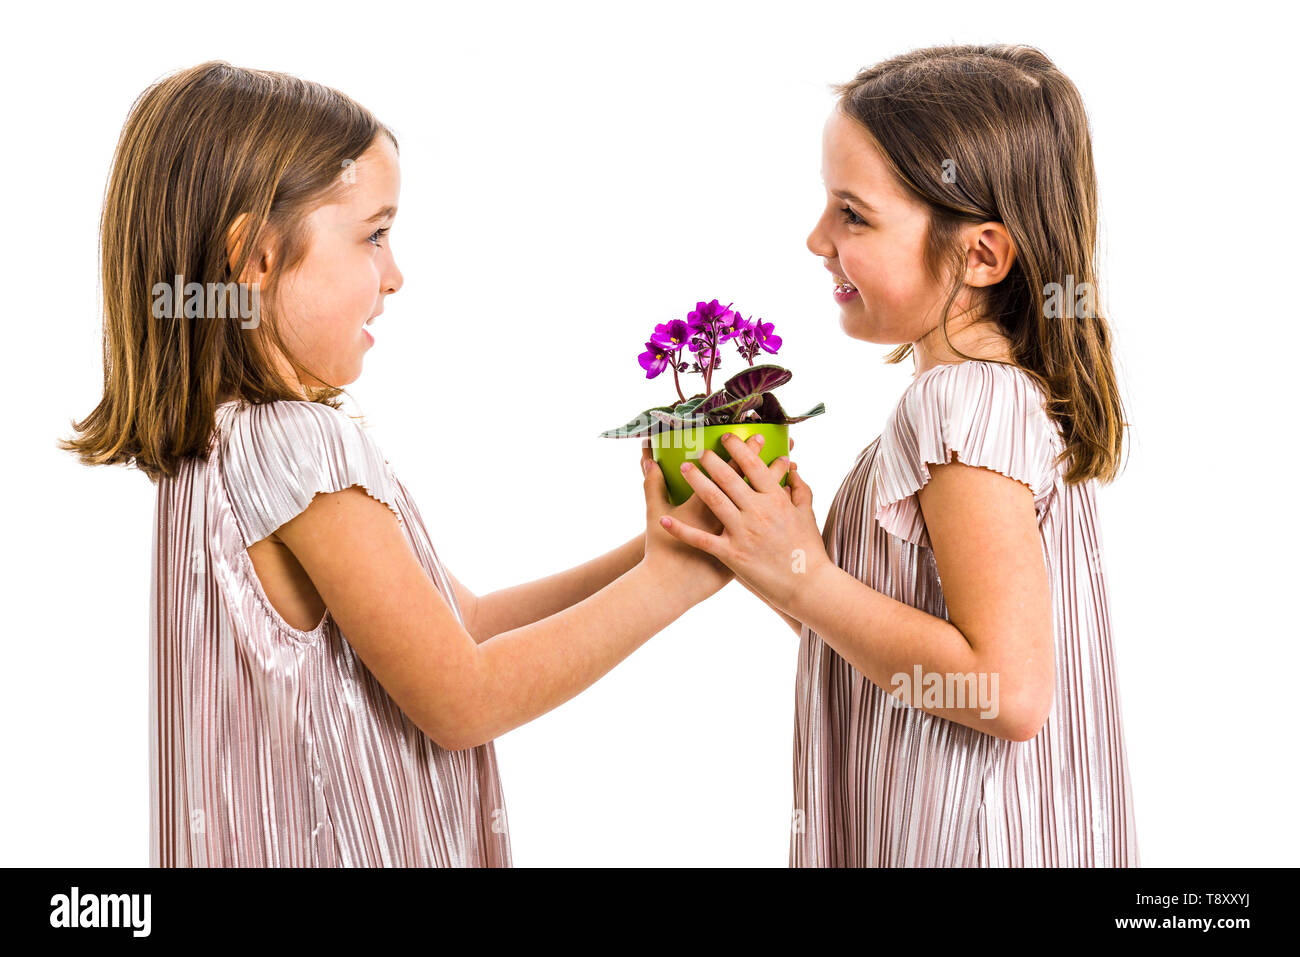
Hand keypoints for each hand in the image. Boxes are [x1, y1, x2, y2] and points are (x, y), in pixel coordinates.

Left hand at [657, 432, 827, 613]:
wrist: (808, 586)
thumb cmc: (809, 550)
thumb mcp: (808, 515)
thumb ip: (800, 489)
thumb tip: (793, 469)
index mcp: (776, 500)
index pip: (753, 466)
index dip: (738, 449)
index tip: (726, 438)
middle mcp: (758, 512)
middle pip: (728, 478)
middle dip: (711, 461)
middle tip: (699, 451)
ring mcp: (743, 533)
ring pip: (713, 500)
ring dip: (696, 481)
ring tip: (684, 468)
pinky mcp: (732, 554)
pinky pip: (701, 540)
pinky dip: (681, 530)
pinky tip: (664, 520)